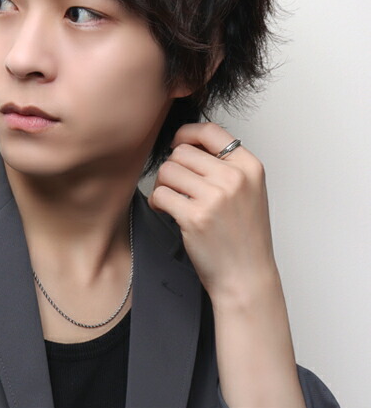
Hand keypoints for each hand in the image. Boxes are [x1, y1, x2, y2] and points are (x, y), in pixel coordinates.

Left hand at [148, 122, 278, 304]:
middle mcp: (234, 178)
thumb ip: (225, 167)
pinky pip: (160, 194)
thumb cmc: (243, 237)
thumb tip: (188, 145)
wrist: (246, 276)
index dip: (186, 134)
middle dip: (171, 169)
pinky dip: (157, 202)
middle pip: (182, 152)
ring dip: (162, 185)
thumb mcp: (248, 192)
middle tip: (173, 187)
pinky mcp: (195, 217)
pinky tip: (165, 212)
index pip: (210, 131)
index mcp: (249, 167)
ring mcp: (215, 197)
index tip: (176, 145)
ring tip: (170, 201)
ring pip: (168, 171)